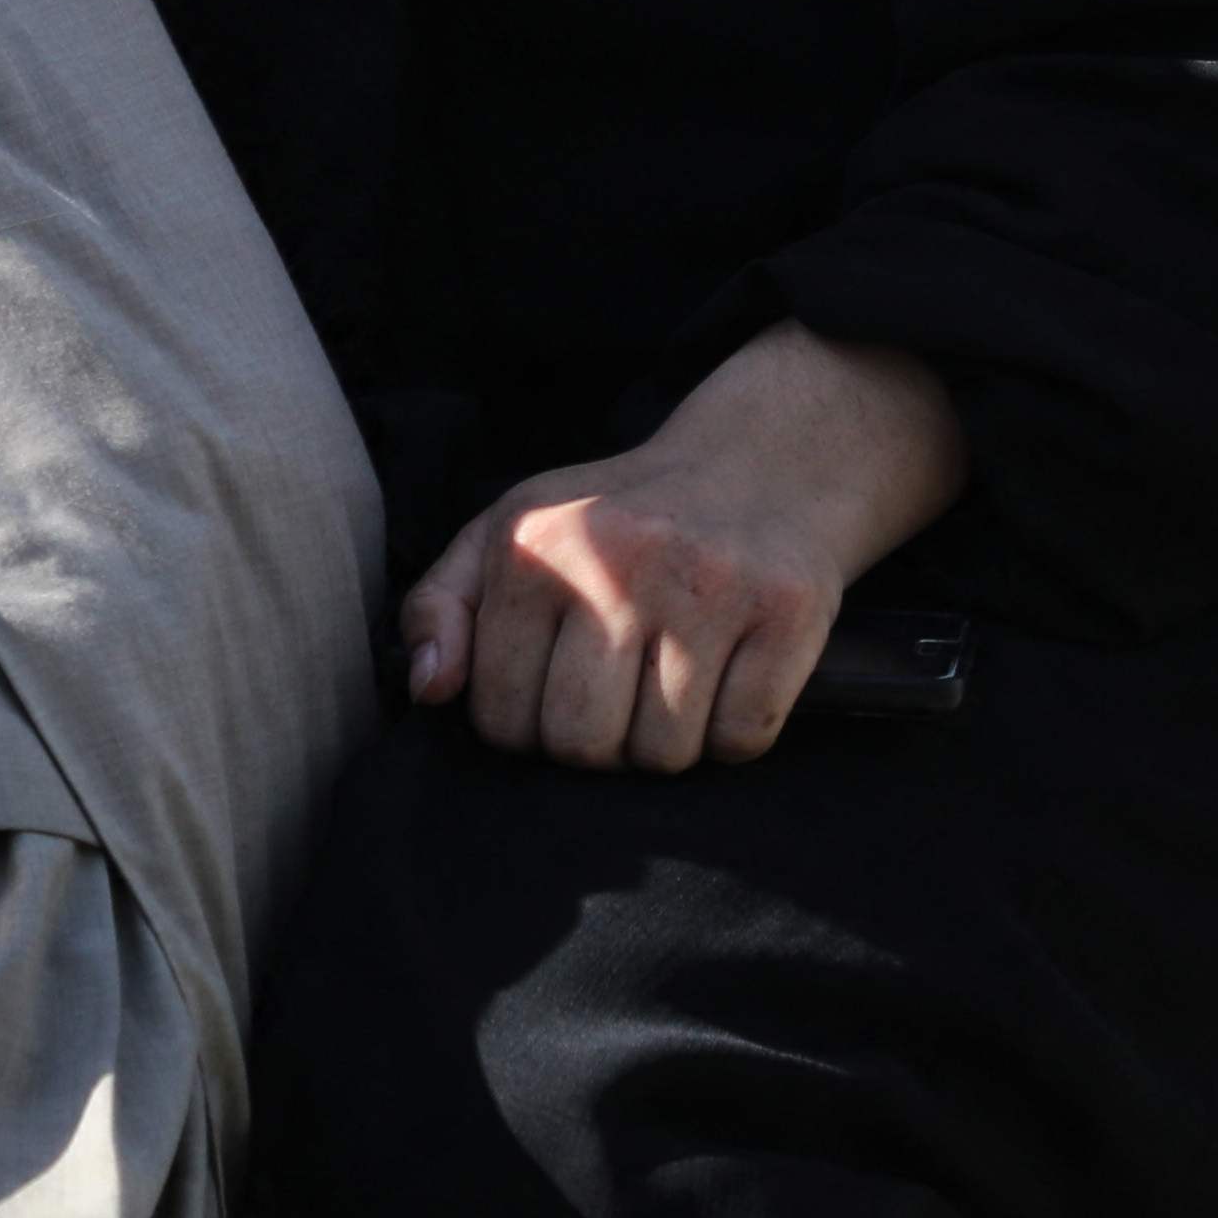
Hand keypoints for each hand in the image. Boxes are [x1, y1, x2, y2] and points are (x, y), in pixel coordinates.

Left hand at [395, 323, 967, 772]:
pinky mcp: (787, 611)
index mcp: (535, 547)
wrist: (759, 463)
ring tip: (671, 683)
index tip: (555, 689)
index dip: (526, 726)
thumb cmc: (615, 520)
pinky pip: (741, 739)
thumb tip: (429, 690)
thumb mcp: (511, 534)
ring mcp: (709, 586)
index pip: (502, 717)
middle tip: (617, 696)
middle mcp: (619, 561)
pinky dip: (733, 733)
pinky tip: (727, 678)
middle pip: (583, 744)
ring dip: (667, 743)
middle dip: (596, 744)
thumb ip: (441, 606)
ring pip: (665, 754)